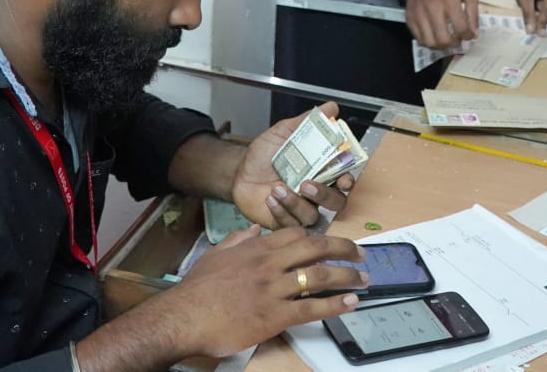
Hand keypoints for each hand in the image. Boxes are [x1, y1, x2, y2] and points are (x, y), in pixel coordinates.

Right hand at [93, 226, 366, 364]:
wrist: (182, 317)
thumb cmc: (196, 290)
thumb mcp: (216, 255)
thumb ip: (238, 240)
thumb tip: (255, 229)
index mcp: (255, 248)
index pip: (295, 234)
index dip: (319, 236)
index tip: (332, 241)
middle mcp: (269, 264)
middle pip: (315, 248)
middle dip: (342, 249)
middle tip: (360, 254)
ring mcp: (273, 289)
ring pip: (319, 277)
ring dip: (346, 277)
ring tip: (364, 279)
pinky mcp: (274, 316)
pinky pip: (311, 308)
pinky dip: (335, 305)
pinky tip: (350, 304)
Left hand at [233, 101, 355, 228]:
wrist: (239, 172)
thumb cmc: (264, 154)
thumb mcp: (284, 132)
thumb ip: (307, 122)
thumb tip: (331, 107)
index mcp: (321, 172)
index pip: (344, 179)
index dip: (347, 181)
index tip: (343, 179)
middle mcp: (315, 193)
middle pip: (336, 203)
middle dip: (325, 195)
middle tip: (306, 185)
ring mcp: (301, 210)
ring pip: (312, 216)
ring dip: (296, 203)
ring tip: (278, 188)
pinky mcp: (284, 222)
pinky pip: (291, 224)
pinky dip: (281, 211)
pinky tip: (269, 198)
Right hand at [402, 0, 478, 48]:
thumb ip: (473, 12)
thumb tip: (473, 34)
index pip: (461, 28)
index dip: (468, 36)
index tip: (469, 35)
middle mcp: (433, 8)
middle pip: (444, 39)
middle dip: (454, 44)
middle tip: (457, 40)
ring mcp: (419, 14)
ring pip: (430, 43)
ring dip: (441, 46)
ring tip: (447, 40)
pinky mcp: (410, 18)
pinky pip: (419, 39)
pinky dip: (429, 42)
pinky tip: (435, 36)